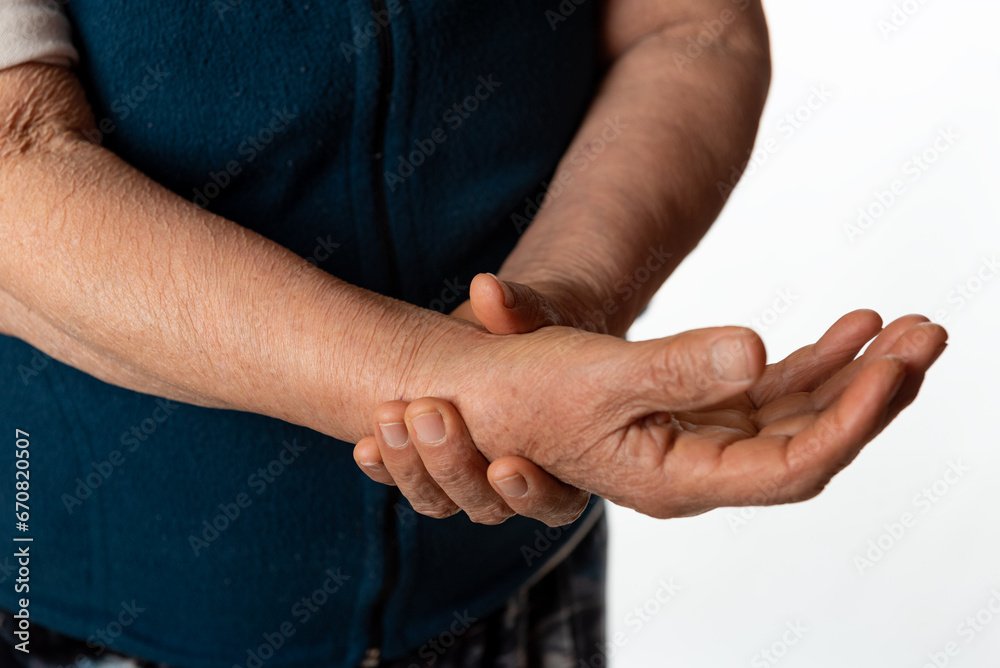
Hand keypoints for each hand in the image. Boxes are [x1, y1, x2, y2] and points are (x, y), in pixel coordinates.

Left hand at [355, 274, 595, 525]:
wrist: (500, 331)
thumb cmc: (539, 325)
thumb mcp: (542, 315)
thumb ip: (523, 309)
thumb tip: (488, 288)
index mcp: (566, 461)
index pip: (558, 503)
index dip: (531, 491)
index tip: (503, 465)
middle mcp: (517, 482)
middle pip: (489, 506)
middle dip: (453, 466)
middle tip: (428, 414)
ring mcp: (469, 478)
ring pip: (441, 501)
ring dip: (410, 468)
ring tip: (388, 417)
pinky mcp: (429, 465)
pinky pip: (405, 481)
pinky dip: (383, 466)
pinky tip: (365, 446)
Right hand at [362, 309, 945, 519]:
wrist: (485, 391)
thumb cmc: (523, 392)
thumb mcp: (594, 374)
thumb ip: (677, 367)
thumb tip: (760, 348)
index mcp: (677, 480)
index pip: (790, 468)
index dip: (851, 421)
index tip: (895, 369)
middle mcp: (700, 471)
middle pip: (815, 445)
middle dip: (875, 392)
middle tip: (927, 335)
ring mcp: (704, 443)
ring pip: (804, 419)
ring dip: (857, 374)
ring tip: (909, 325)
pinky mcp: (700, 414)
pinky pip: (775, 397)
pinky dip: (816, 363)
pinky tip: (851, 328)